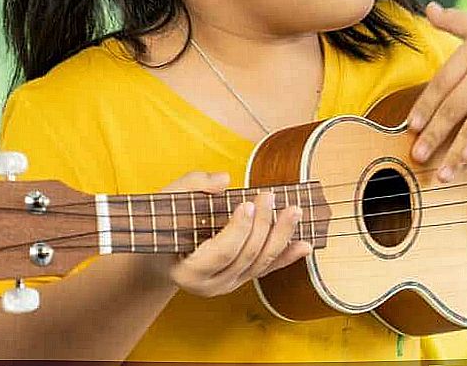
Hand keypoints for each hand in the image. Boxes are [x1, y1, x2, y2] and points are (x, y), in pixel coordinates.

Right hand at [144, 171, 311, 297]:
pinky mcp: (241, 280)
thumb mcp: (169, 200)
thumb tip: (223, 180)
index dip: (237, 229)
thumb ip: (193, 185)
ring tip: (293, 211)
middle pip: (246, 256)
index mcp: (188, 271)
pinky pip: (268, 269)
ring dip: (281, 236)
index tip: (248, 203)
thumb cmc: (164, 223)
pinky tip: (305, 244)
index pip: (221, 253)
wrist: (162, 253)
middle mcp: (211, 285)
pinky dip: (288, 256)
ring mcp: (228, 285)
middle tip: (269, 196)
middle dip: (262, 225)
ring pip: (261, 263)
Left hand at [406, 2, 466, 183]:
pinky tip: (464, 162)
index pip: (441, 83)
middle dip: (433, 134)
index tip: (411, 126)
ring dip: (452, 152)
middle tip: (416, 155)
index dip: (424, 106)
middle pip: (452, 108)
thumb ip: (455, 21)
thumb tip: (429, 7)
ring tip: (438, 173)